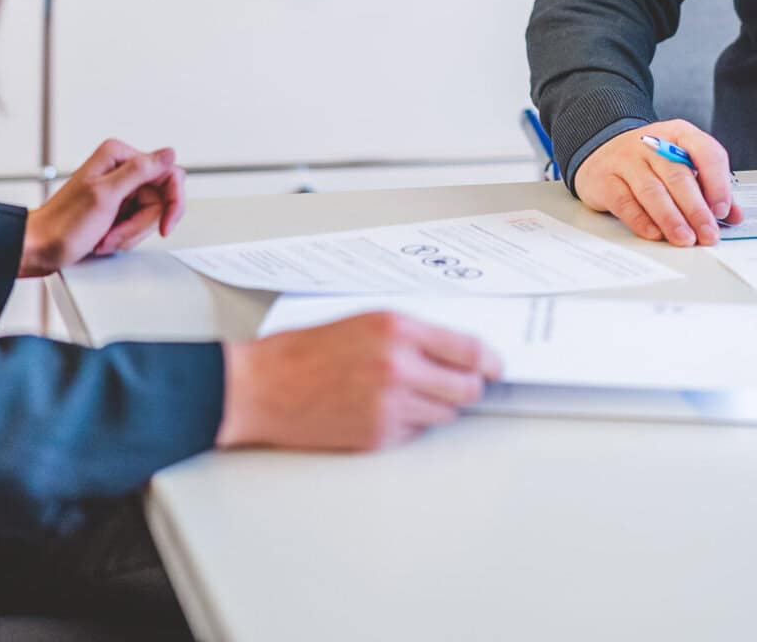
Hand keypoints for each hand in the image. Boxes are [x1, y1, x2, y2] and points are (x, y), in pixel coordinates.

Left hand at [19, 139, 185, 277]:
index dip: (172, 202)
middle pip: (159, 198)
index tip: (164, 225)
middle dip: (140, 223)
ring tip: (105, 236)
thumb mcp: (105, 196)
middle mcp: (120, 168)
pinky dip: (123, 236)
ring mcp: (119, 189)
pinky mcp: (116, 206)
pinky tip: (104, 238)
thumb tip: (169, 153)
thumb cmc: (62, 225)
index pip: (167, 173)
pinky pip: (137, 223)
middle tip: (116, 231)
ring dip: (129, 232)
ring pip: (149, 214)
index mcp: (118, 156)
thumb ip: (139, 171)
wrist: (40, 247)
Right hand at [215, 312, 503, 451]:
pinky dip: (408, 424)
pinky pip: (414, 433)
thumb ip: (408, 334)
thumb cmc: (300, 352)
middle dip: (467, 387)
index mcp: (395, 329)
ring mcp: (389, 405)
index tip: (495, 365)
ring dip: (436, 407)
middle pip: (465, 387)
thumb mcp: (360, 322)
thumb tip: (450, 351)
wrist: (261, 387)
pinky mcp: (378, 435)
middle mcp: (397, 366)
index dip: (488, 360)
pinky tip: (382, 410)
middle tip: (461, 384)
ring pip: (444, 414)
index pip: (466, 348)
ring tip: (407, 395)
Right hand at [572, 120, 741, 244]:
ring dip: (671, 219)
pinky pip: (625, 202)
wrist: (604, 151)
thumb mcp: (682, 162)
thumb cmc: (650, 161)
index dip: (717, 183)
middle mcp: (652, 144)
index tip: (723, 210)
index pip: (705, 152)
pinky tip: (655, 233)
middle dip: (696, 210)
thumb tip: (733, 215)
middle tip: (707, 234)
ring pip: (652, 191)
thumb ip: (709, 188)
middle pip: (678, 176)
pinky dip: (642, 221)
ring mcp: (626, 159)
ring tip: (685, 238)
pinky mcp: (605, 179)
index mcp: (679, 134)